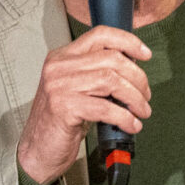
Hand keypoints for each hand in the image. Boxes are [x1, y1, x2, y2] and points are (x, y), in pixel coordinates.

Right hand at [18, 28, 152, 184]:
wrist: (39, 150)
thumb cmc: (62, 121)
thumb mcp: (79, 89)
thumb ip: (98, 73)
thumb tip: (135, 70)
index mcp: (63, 57)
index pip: (100, 35)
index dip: (128, 41)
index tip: (145, 54)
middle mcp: (59, 67)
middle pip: (111, 59)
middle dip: (137, 77)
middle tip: (145, 95)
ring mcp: (59, 86)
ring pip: (111, 81)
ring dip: (135, 98)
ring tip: (142, 111)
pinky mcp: (63, 107)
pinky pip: (105, 108)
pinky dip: (125, 117)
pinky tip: (131, 125)